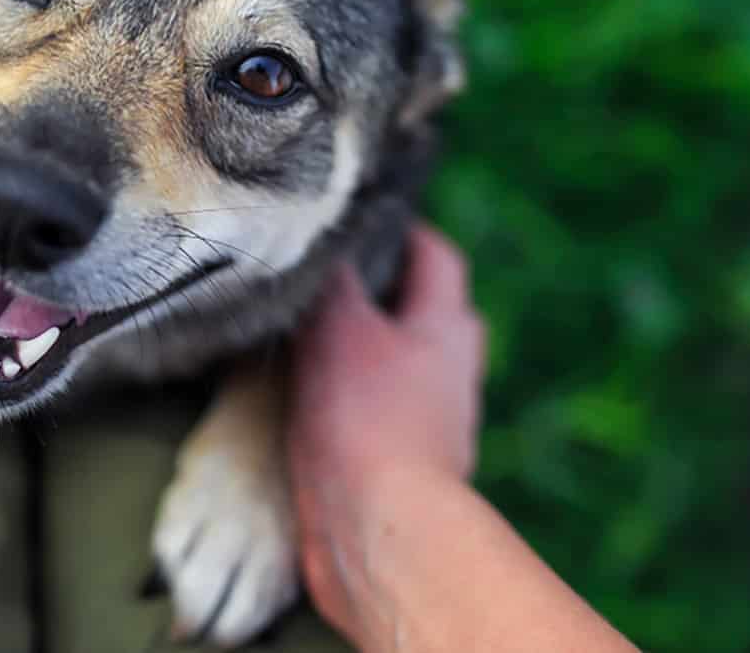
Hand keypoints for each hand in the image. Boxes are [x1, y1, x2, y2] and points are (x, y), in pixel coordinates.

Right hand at [286, 224, 485, 636]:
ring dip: (357, 350)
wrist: (378, 532)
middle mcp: (449, 373)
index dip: (404, 232)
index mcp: (447, 328)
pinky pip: (371, 414)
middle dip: (382, 291)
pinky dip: (342, 399)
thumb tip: (317, 237)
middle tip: (327, 275)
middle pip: (423, 313)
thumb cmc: (366, 418)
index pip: (436, 258)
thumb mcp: (338, 327)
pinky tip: (300, 397)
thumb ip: (329, 281)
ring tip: (300, 332)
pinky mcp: (397, 468)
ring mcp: (427, 424)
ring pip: (394, 366)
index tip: (362, 218)